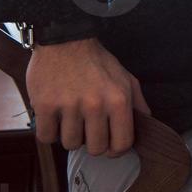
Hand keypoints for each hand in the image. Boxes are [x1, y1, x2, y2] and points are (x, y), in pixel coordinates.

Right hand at [27, 37, 149, 156]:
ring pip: (70, 144)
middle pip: (96, 149)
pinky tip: (55, 118)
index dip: (116, 150)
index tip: (110, 146)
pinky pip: (46, 137)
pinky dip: (49, 131)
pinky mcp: (44, 106)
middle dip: (92, 143)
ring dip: (70, 135)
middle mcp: (95, 105)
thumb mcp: (126, 78)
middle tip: (88, 129)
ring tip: (71, 118)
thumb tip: (146, 125)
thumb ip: (138, 104)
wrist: (66, 41)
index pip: (122, 144)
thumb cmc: (97, 62)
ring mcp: (69, 106)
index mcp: (119, 100)